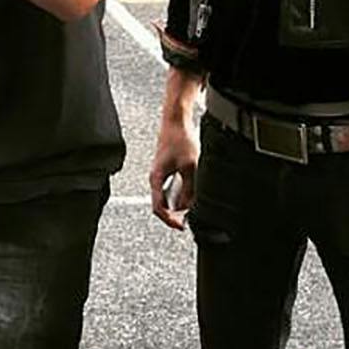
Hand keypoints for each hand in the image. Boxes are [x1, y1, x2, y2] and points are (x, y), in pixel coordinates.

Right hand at [149, 108, 199, 230]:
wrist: (176, 122)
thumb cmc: (179, 139)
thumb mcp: (190, 167)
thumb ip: (190, 189)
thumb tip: (190, 206)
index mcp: (156, 179)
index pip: (158, 208)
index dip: (170, 220)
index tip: (181, 226)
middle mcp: (156, 178)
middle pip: (163, 205)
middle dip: (176, 214)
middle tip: (189, 220)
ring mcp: (161, 175)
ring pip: (168, 198)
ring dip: (179, 205)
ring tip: (192, 208)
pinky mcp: (167, 170)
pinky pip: (171, 189)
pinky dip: (181, 195)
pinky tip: (191, 195)